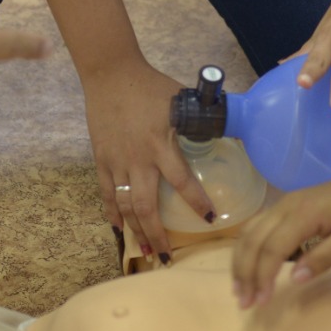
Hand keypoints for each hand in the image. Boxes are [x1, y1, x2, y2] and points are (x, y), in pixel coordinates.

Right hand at [81, 60, 213, 264]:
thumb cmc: (149, 85)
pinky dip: (113, 212)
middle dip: (158, 234)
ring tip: (145, 252)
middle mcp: (138, 159)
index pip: (181, 181)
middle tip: (167, 257)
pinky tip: (119, 228)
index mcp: (160, 144)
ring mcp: (117, 162)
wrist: (111, 73)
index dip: (196, 201)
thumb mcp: (180, 100)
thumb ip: (199, 118)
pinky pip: (107, 193)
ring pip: (126, 205)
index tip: (210, 218)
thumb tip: (228, 125)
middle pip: (147, 206)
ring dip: (136, 230)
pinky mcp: (102, 159)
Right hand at [230, 166, 330, 309]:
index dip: (264, 275)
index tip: (261, 301)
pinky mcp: (282, 208)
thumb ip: (324, 257)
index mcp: (303, 214)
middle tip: (245, 302)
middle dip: (245, 272)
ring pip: (249, 232)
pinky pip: (256, 228)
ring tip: (240, 289)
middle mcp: (284, 207)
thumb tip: (295, 278)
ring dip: (241, 261)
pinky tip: (250, 268)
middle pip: (253, 240)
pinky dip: (247, 250)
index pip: (273, 247)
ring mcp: (281, 205)